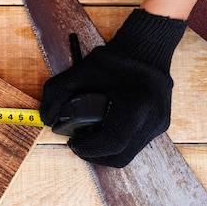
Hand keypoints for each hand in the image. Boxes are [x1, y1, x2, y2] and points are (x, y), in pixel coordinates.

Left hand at [40, 9, 186, 167]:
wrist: (145, 49)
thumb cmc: (114, 59)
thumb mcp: (80, 70)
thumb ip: (57, 91)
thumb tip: (46, 119)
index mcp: (136, 105)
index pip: (111, 142)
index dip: (88, 148)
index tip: (72, 142)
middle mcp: (152, 119)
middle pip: (120, 156)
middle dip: (95, 154)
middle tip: (78, 143)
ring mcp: (159, 125)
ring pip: (128, 154)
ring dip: (105, 151)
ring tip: (89, 137)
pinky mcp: (160, 126)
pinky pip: (135, 145)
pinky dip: (116, 144)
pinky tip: (104, 131)